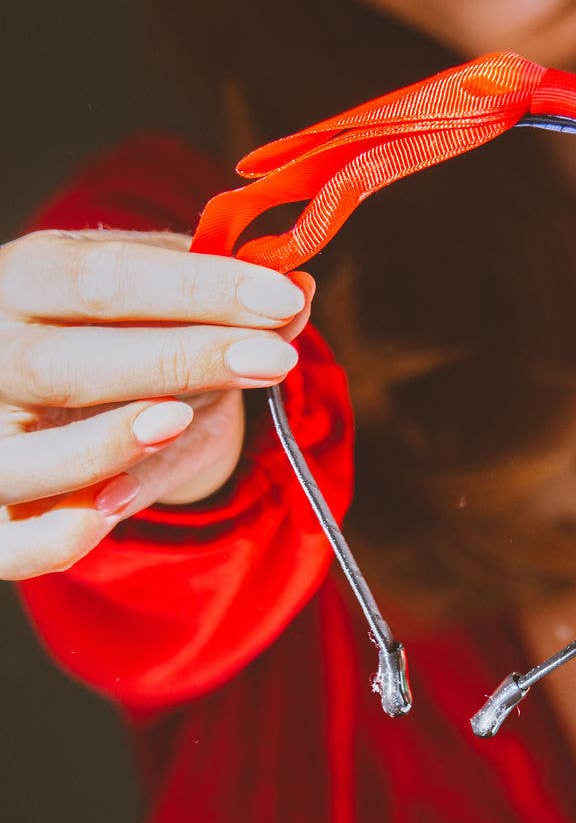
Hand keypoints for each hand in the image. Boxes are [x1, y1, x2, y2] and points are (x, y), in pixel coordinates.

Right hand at [0, 228, 314, 579]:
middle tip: (273, 359)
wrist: (82, 401)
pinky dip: (55, 537)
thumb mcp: (175, 306)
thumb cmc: (131, 339)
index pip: (103, 278)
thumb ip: (231, 299)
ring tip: (180, 421)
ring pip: (19, 459)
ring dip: (104, 445)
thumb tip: (299, 292)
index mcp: (27, 280)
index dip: (196, 286)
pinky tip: (111, 513)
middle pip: (60, 365)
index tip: (281, 297)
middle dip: (176, 360)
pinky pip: (9, 544)